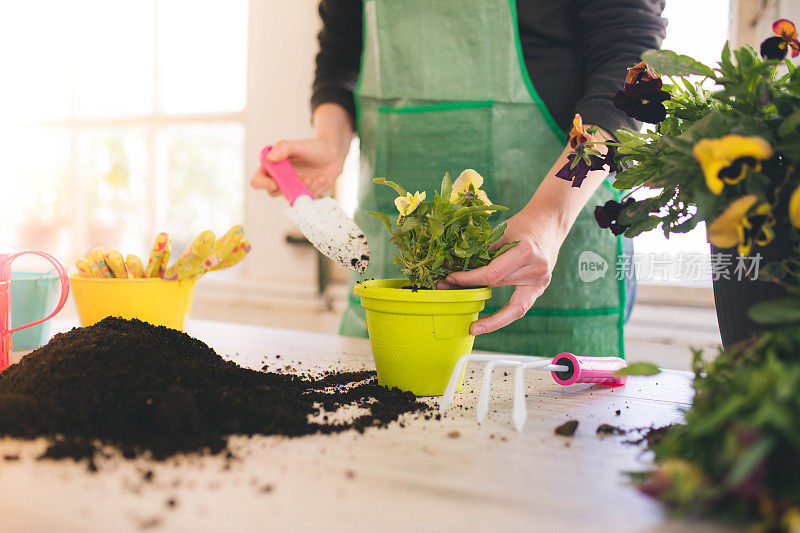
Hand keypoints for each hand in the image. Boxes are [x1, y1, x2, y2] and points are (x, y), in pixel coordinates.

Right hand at [250, 137, 347, 197]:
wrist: (332, 155)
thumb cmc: (313, 148)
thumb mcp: (298, 145)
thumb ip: (283, 148)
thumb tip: (270, 158)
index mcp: (272, 167)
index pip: (257, 180)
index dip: (262, 184)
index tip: (274, 183)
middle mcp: (279, 179)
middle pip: (272, 192)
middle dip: (287, 189)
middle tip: (303, 179)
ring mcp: (291, 188)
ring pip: (290, 197)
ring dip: (303, 188)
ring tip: (314, 177)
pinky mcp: (303, 194)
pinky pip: (305, 199)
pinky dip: (315, 189)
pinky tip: (321, 178)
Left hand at [437, 210, 562, 335]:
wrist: (548, 224)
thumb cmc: (522, 225)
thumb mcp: (500, 231)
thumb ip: (481, 248)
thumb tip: (452, 265)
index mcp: (526, 251)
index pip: (492, 273)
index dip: (469, 279)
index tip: (450, 278)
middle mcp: (537, 269)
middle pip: (497, 286)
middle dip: (471, 290)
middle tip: (448, 293)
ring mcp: (541, 281)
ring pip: (510, 304)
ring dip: (489, 313)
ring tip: (472, 325)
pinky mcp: (540, 289)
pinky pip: (520, 309)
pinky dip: (503, 318)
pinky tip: (485, 326)